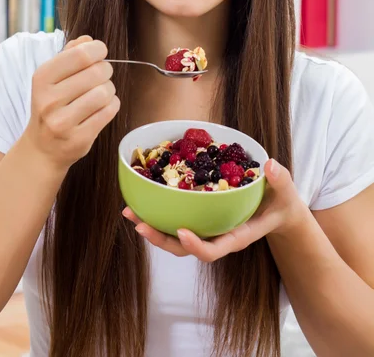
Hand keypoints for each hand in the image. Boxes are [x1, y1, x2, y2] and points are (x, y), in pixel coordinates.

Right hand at [24, 35, 119, 171]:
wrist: (43, 148)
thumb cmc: (52, 105)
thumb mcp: (52, 78)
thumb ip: (69, 54)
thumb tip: (88, 40)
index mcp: (42, 79)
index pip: (80, 54)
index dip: (97, 49)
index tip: (100, 52)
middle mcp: (49, 100)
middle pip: (97, 72)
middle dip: (105, 70)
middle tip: (102, 75)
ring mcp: (63, 122)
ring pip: (105, 92)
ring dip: (109, 89)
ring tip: (101, 93)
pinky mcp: (79, 138)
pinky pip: (110, 111)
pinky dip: (112, 105)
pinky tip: (104, 106)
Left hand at [123, 159, 308, 261]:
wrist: (279, 211)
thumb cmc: (282, 204)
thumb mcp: (286, 193)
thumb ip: (280, 180)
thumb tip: (270, 165)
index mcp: (237, 235)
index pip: (215, 249)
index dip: (197, 245)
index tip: (182, 232)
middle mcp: (218, 236)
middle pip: (185, 248)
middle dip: (161, 239)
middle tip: (139, 224)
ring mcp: (208, 229)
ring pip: (176, 237)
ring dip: (152, 226)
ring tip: (130, 213)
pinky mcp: (202, 218)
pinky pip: (177, 220)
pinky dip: (159, 213)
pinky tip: (143, 200)